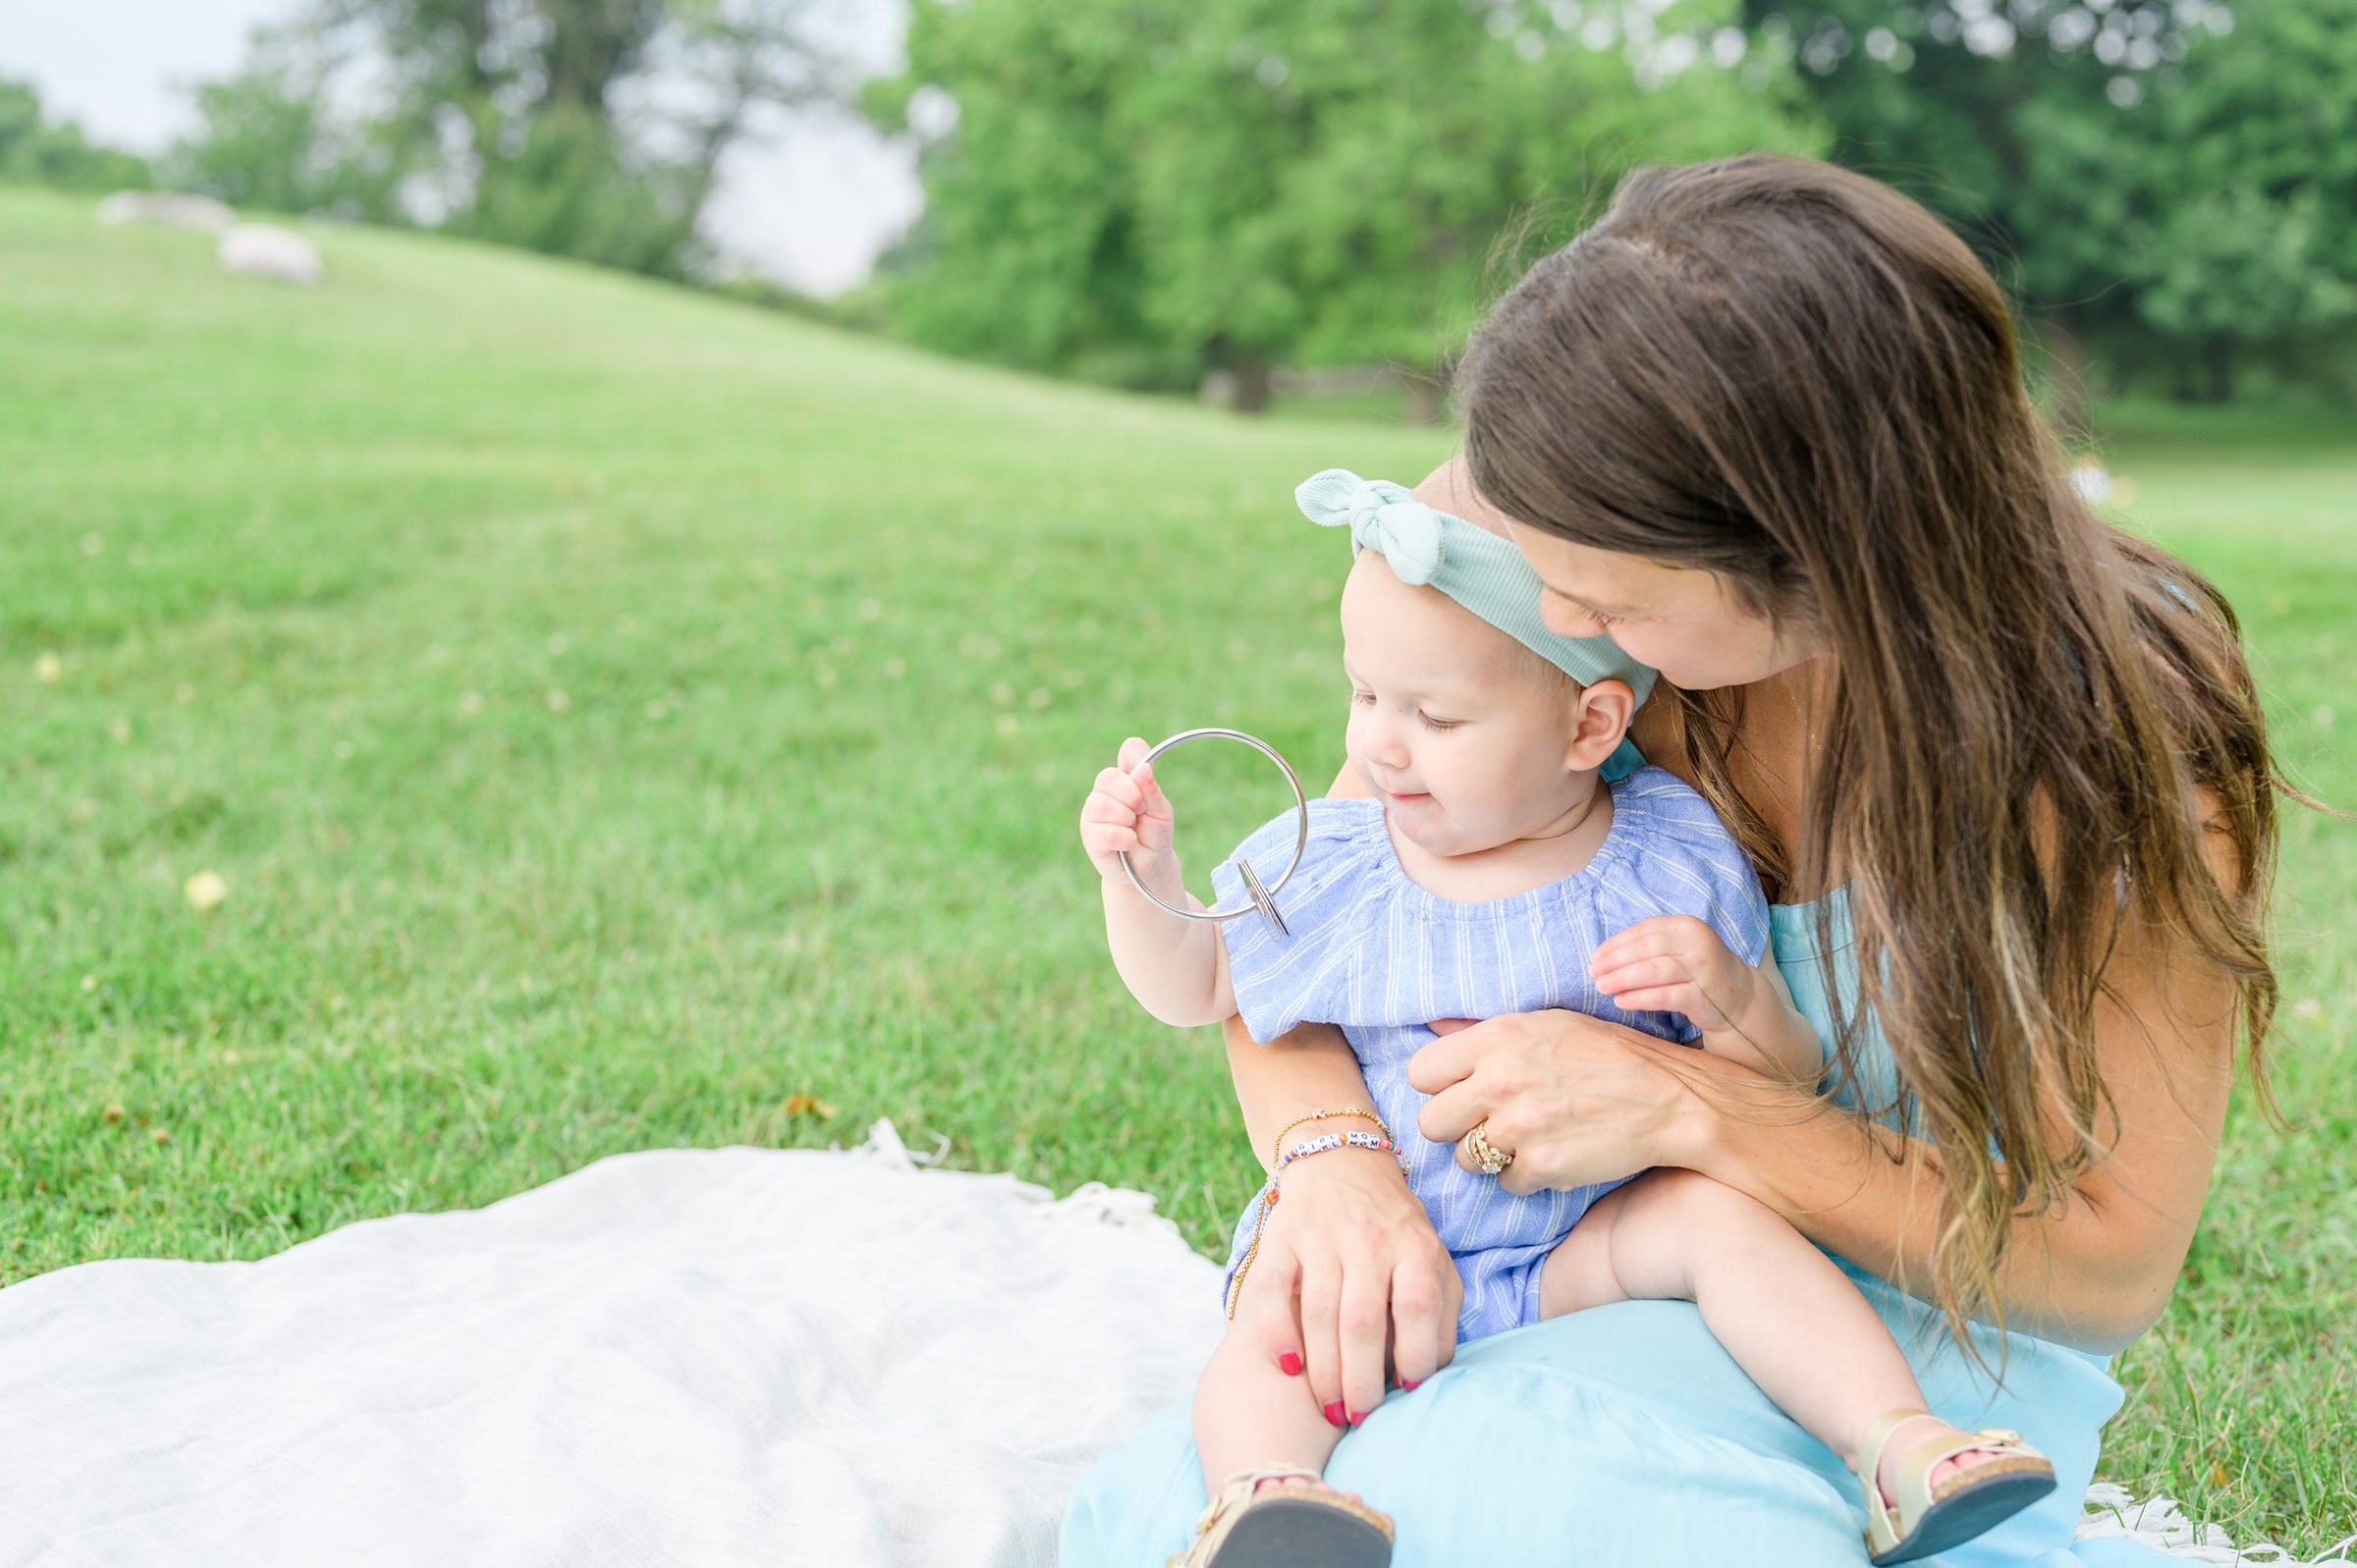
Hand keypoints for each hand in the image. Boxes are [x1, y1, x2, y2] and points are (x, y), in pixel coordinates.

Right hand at [1077, 736, 1175, 886]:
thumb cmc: (1155, 836)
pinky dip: (1122, 838)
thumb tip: (1143, 768)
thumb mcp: (1161, 811)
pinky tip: (1128, 843)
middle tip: (1140, 813)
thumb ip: (1151, 789)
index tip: (1146, 782)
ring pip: (1101, 804)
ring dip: (1125, 820)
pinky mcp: (1088, 834)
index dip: (1138, 763)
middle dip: (1132, 797)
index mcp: (1127, 778)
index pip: (1130, 750)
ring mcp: (1093, 811)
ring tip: (1133, 830)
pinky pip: (1101, 831)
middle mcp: (1106, 790)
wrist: (1150, 869)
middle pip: (1107, 777)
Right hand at [1230, 1146, 1461, 1425]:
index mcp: (1414, 1246)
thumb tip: (1425, 1375)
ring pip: (1320, 1314)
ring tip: (1330, 1408)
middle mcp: (1368, 1240)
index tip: (1406, 1392)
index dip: (1414, 1358)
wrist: (1341, 1161)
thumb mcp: (1430, 1258)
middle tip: (1359, 1417)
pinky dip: (1278, 1334)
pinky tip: (1288, 1366)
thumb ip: (1438, 1310)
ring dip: (1324, 1372)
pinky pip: (1273, 1293)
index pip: (1417, 1308)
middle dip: (1362, 1381)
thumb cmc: (1394, 1229)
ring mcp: (1320, 1238)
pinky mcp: (1281, 1239)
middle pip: (1364, 1321)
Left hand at [1409, 1009, 1710, 1193]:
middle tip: (1487, 1123)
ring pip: (1464, 1158)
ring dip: (1489, 1155)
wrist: (1669, 1097)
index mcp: (1497, 1037)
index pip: (1421, 1072)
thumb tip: (1432, 1028)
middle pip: (1431, 1122)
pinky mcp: (1541, 1167)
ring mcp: (1519, 1127)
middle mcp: (1500, 1080)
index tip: (1461, 1092)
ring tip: (1526, 1138)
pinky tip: (1553, 1154)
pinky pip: (1505, 1183)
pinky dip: (1526, 1176)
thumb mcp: (1544, 1024)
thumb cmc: (1606, 1055)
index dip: (1439, 1087)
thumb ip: (1483, 1032)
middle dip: (1455, 1127)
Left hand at [1589, 914, 1762, 1033]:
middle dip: (1615, 961)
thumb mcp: (1679, 948)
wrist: (1738, 996)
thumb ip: (1649, 945)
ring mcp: (1702, 970)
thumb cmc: (1697, 969)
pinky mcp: (1703, 997)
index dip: (1615, 943)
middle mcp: (1698, 944)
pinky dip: (1639, 998)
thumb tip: (1603, 955)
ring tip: (1602, 987)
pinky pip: (1664, 996)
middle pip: (1647, 949)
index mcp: (1687, 926)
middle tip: (1594, 973)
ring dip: (1623, 978)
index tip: (1595, 957)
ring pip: (1654, 971)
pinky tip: (1621, 1001)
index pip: (1644, 930)